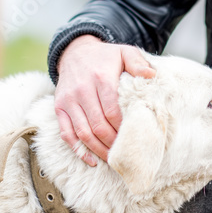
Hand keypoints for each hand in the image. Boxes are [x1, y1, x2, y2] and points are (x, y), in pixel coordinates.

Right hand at [54, 35, 154, 166]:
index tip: (134, 138)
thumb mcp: (124, 52)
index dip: (123, 128)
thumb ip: (138, 63)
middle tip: (127, 154)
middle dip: (113, 143)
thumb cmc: (105, 57)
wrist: (75, 52)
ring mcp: (68, 100)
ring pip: (83, 132)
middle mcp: (82, 90)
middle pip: (98, 125)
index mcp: (100, 78)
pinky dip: (78, 150)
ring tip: (114, 160)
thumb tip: (152, 75)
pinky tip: (92, 160)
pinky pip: (66, 133)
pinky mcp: (59, 107)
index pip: (112, 111)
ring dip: (98, 150)